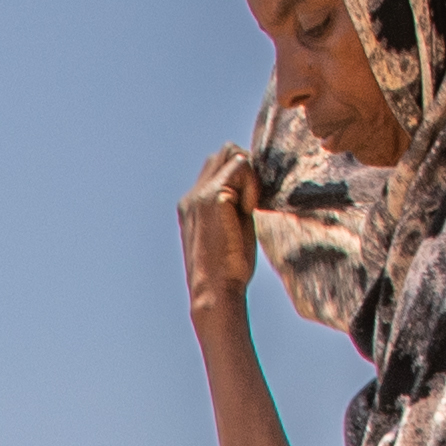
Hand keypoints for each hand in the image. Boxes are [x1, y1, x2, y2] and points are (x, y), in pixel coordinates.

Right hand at [180, 146, 263, 322]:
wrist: (215, 293)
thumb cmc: (227, 270)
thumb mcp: (229, 229)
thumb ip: (234, 204)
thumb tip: (253, 185)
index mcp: (192, 204)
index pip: (218, 165)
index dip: (242, 175)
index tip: (251, 204)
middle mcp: (192, 196)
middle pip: (225, 152)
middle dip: (247, 168)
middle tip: (254, 201)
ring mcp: (199, 194)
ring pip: (232, 153)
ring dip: (249, 174)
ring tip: (249, 206)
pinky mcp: (212, 197)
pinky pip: (241, 166)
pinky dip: (252, 184)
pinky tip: (249, 210)